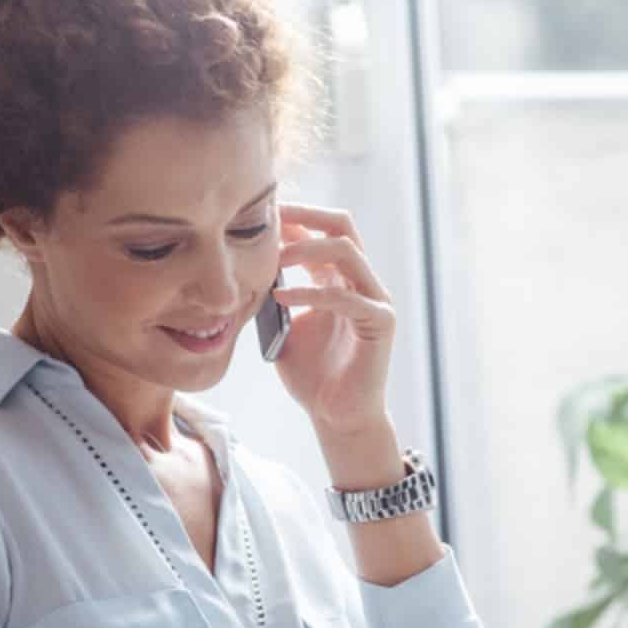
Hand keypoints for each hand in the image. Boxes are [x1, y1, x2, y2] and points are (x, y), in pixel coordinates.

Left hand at [270, 204, 394, 436]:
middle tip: (269, 218)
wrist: (335, 415)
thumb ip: (274, 294)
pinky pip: (346, 296)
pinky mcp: (380, 323)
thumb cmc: (311, 374)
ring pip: (347, 251)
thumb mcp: (283, 325)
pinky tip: (281, 298)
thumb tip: (246, 265)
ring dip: (306, 248)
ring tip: (273, 259)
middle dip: (305, 215)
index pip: (322, 229)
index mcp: (340, 278)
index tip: (256, 213)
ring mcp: (375, 300)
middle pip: (342, 225)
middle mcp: (362, 282)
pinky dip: (311, 292)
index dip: (292, 216)